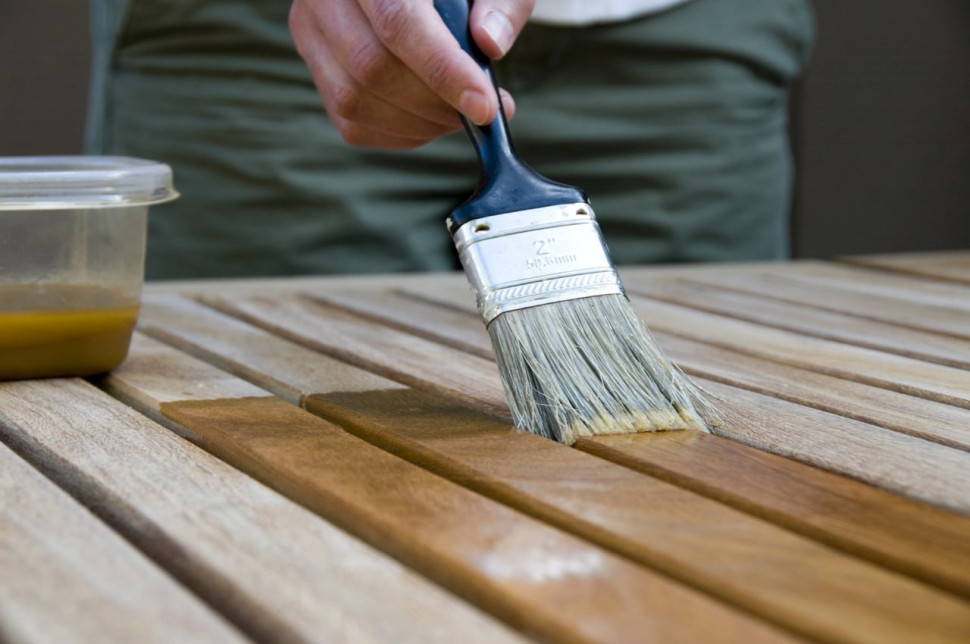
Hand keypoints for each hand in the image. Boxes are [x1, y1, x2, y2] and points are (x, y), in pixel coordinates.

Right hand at [290, 0, 533, 148]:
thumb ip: (500, 4)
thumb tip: (489, 44)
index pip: (397, 22)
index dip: (442, 70)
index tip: (484, 106)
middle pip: (372, 68)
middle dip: (436, 104)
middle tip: (482, 111)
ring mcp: (312, 33)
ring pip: (355, 101)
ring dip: (420, 124)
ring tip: (460, 113)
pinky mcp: (317, 69)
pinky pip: (353, 123)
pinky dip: (402, 134)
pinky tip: (433, 118)